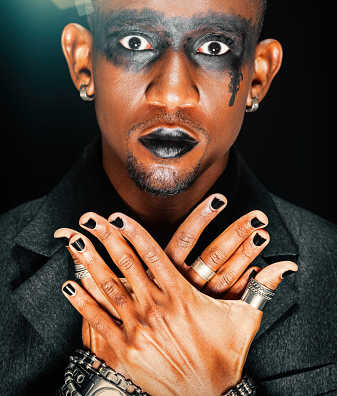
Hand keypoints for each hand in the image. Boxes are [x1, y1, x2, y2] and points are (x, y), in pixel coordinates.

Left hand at [57, 203, 296, 395]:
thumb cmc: (223, 357)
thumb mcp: (244, 320)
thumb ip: (260, 289)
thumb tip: (286, 267)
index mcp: (181, 294)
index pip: (153, 254)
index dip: (133, 233)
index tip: (117, 216)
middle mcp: (156, 307)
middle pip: (126, 264)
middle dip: (106, 238)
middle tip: (88, 218)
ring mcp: (137, 328)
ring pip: (108, 287)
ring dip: (89, 261)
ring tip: (75, 241)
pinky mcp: (123, 350)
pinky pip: (97, 320)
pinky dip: (81, 301)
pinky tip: (70, 283)